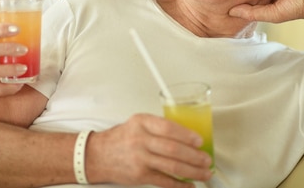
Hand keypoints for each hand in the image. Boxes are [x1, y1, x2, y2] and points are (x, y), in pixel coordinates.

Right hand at [87, 114, 212, 186]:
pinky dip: (180, 185)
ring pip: (172, 166)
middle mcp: (140, 140)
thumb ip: (158, 127)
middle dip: (194, 156)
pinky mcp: (140, 175)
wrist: (97, 155)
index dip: (187, 135)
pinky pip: (164, 181)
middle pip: (173, 149)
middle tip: (206, 159)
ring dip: (192, 171)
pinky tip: (189, 185)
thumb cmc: (120, 138)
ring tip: (204, 173)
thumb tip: (187, 136)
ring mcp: (140, 159)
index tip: (199, 140)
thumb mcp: (137, 124)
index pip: (168, 128)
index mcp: (142, 122)